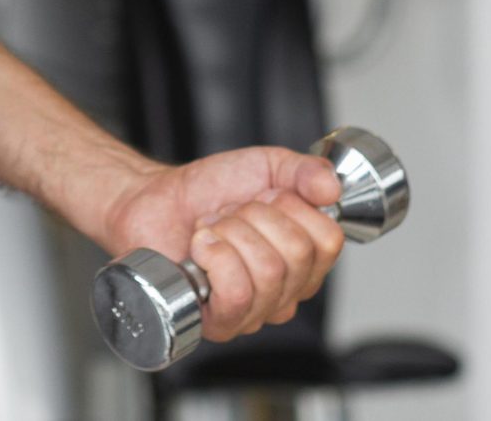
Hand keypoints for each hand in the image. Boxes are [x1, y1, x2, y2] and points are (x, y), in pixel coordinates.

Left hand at [97, 147, 346, 342]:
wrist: (158, 198)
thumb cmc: (211, 190)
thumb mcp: (268, 166)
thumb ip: (305, 171)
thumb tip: (332, 187)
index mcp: (305, 258)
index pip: (328, 240)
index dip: (291, 206)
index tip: (262, 196)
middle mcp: (286, 291)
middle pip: (297, 255)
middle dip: (254, 217)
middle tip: (231, 213)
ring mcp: (255, 312)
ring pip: (268, 273)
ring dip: (229, 235)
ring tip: (212, 231)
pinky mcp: (221, 323)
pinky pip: (237, 294)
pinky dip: (214, 257)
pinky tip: (200, 250)